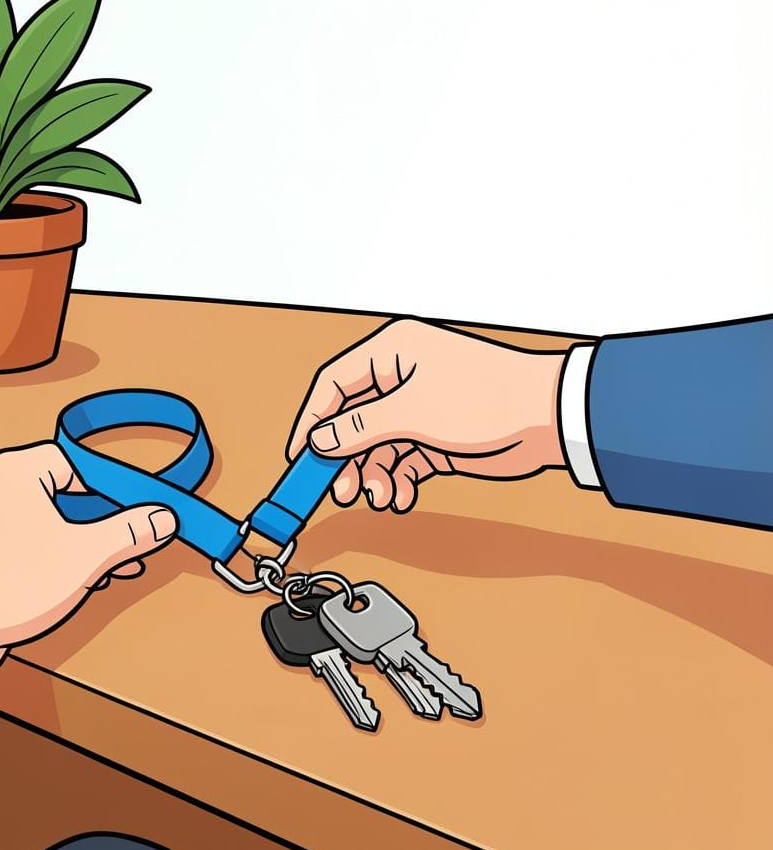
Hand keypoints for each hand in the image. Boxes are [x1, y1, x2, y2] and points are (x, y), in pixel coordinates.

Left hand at [0, 442, 176, 672]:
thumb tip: (164, 516)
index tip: (111, 529)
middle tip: (91, 562)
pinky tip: (6, 578)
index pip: (70, 465)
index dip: (98, 498)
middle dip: (72, 525)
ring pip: (5, 512)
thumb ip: (128, 532)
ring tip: (50, 577)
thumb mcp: (84, 559)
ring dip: (34, 536)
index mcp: (14, 468)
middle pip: (39, 490)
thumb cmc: (8, 588)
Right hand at [287, 319, 566, 511]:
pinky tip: (400, 497)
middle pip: (353, 422)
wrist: (548, 419)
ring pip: (377, 447)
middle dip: (346, 459)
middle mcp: (401, 378)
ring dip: (374, 475)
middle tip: (341, 488)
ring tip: (380, 496)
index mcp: (391, 353)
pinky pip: (403, 462)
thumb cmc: (487, 398)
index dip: (313, 421)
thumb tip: (321, 440)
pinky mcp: (436, 438)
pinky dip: (398, 481)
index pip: (333, 385)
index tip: (300, 456)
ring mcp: (419, 409)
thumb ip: (358, 428)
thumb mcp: (410, 414)